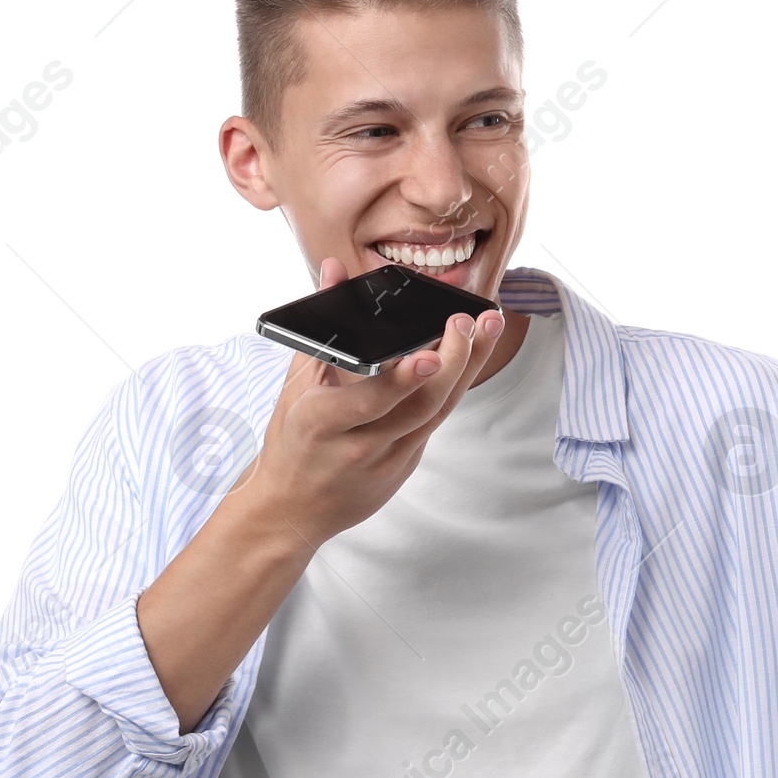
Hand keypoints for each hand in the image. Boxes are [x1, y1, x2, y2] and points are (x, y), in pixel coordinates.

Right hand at [239, 255, 504, 551]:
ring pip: (436, 414)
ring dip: (466, 369)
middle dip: (453, 361)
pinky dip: (452, 388)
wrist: (292, 509)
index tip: (428, 355)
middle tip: (472, 321)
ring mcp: (386, 462)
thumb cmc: (292, 441)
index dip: (401, 382)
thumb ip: (322, 325)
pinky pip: (434, 424)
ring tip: (486, 328)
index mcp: (320, 423)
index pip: (369, 402)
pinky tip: (469, 357)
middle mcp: (357, 447)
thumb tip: (334, 268)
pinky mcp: (404, 468)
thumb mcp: (296, 384)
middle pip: (419, 407)